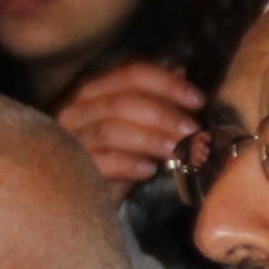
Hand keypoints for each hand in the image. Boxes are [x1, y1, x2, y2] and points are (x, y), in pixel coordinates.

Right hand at [55, 60, 204, 198]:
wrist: (79, 197)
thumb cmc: (111, 156)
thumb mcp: (133, 125)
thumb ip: (152, 98)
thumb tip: (180, 71)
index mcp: (93, 92)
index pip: (130, 75)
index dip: (167, 84)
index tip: (198, 101)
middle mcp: (76, 110)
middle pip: (121, 102)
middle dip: (163, 115)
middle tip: (193, 132)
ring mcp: (70, 140)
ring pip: (111, 130)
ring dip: (151, 139)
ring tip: (177, 152)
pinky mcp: (71, 169)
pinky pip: (101, 162)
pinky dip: (128, 164)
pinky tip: (149, 171)